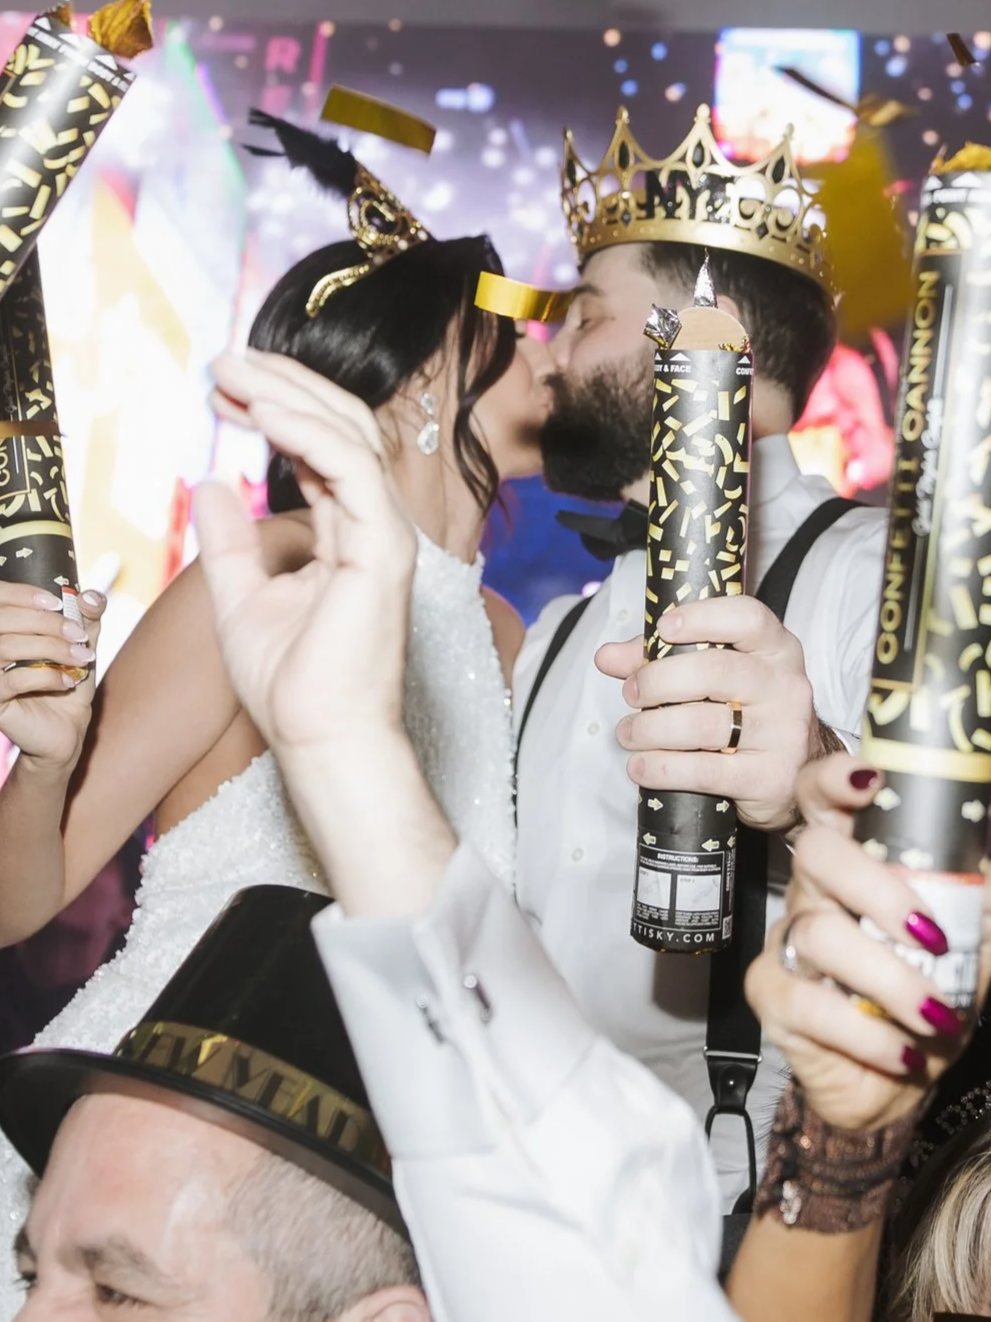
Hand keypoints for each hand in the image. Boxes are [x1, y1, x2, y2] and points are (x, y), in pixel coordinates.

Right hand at [0, 583, 104, 770]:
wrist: (65, 729)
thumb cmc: (66, 682)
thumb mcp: (79, 646)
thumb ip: (85, 619)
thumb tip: (90, 596)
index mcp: (2, 630)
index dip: (22, 594)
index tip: (59, 603)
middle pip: (2, 620)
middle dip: (46, 623)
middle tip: (79, 636)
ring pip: (5, 647)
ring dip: (51, 648)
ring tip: (81, 659)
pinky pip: (14, 681)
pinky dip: (47, 677)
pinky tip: (68, 682)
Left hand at [196, 350, 415, 756]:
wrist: (319, 736)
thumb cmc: (291, 682)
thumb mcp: (240, 595)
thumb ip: (231, 539)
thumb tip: (212, 482)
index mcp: (346, 535)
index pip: (319, 452)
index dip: (273, 412)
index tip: (222, 391)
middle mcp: (372, 526)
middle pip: (340, 428)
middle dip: (284, 385)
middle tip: (226, 360)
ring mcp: (384, 534)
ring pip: (350, 435)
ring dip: (290, 395)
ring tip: (233, 370)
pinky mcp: (384, 549)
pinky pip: (351, 469)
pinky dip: (308, 433)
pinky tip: (263, 411)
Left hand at [596, 595, 815, 830]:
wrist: (794, 771)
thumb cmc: (743, 711)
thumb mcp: (712, 675)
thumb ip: (659, 658)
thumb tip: (606, 656)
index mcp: (776, 649)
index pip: (747, 618)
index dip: (703, 618)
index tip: (664, 628)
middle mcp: (785, 686)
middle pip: (715, 671)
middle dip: (658, 681)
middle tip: (631, 692)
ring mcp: (783, 733)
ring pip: (705, 724)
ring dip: (652, 728)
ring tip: (629, 733)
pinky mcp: (770, 778)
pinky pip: (706, 771)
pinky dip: (662, 768)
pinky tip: (640, 766)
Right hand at [745, 754, 990, 1130]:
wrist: (895, 1083)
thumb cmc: (928, 998)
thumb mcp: (976, 945)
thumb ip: (981, 894)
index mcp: (856, 866)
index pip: (824, 800)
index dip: (834, 780)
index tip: (869, 781)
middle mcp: (814, 892)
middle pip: (816, 854)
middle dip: (878, 890)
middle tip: (932, 937)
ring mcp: (786, 941)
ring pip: (820, 933)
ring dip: (892, 980)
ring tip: (937, 1016)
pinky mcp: (771, 994)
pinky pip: (809, 1002)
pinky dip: (869, 1033)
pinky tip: (904, 1052)